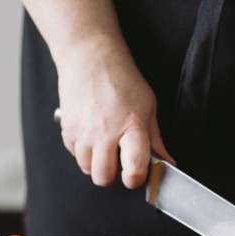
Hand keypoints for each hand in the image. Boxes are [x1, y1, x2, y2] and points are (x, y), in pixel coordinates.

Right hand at [56, 37, 174, 187]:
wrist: (90, 56)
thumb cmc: (121, 79)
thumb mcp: (148, 106)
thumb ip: (155, 139)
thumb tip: (167, 164)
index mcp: (131, 125)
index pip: (134, 168)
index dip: (136, 179)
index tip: (137, 174)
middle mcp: (105, 132)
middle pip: (104, 178)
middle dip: (113, 175)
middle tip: (119, 161)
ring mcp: (83, 132)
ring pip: (87, 169)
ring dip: (97, 164)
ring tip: (105, 145)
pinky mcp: (67, 129)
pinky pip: (74, 155)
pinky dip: (83, 152)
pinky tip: (92, 136)